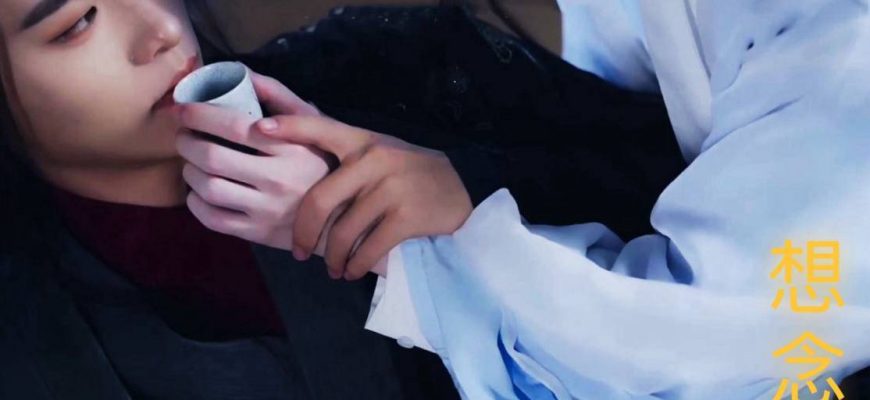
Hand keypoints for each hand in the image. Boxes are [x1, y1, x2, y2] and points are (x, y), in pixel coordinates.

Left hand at [175, 70, 328, 250]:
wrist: (346, 215)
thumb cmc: (327, 163)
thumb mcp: (315, 125)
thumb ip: (281, 97)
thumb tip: (242, 74)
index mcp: (293, 148)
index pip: (236, 126)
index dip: (201, 115)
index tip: (184, 108)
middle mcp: (279, 180)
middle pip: (212, 157)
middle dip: (187, 142)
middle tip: (184, 136)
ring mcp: (269, 210)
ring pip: (208, 188)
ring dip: (189, 171)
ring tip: (192, 163)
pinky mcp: (260, 234)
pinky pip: (213, 219)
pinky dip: (196, 203)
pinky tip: (200, 193)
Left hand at [255, 115, 472, 279]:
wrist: (464, 187)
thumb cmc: (411, 171)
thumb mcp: (379, 149)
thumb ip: (343, 151)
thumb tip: (295, 153)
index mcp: (363, 141)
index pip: (320, 128)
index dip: (289, 128)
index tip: (260, 130)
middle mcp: (374, 161)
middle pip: (320, 201)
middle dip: (303, 233)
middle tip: (299, 252)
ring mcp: (391, 190)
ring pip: (343, 232)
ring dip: (332, 258)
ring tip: (331, 267)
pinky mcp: (407, 217)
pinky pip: (367, 249)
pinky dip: (354, 265)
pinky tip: (350, 271)